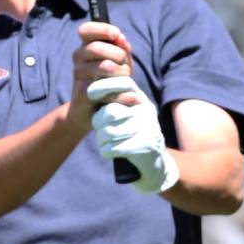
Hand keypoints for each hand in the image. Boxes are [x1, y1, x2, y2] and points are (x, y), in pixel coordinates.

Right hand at [66, 22, 133, 131]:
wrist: (90, 111)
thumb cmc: (108, 82)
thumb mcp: (119, 63)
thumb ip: (121, 49)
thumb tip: (121, 38)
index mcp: (85, 47)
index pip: (85, 30)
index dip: (102, 29)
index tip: (117, 34)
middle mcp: (78, 58)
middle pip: (96, 48)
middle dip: (118, 55)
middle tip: (125, 67)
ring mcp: (79, 76)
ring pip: (104, 67)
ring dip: (122, 74)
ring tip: (126, 82)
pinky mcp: (83, 94)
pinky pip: (107, 90)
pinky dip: (124, 95)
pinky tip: (134, 98)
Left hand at [87, 76, 179, 193]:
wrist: (154, 160)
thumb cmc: (131, 132)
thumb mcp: (126, 111)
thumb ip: (112, 100)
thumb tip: (89, 90)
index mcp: (141, 98)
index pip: (124, 83)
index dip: (104, 85)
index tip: (90, 93)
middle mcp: (146, 110)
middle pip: (110, 112)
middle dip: (98, 122)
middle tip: (100, 128)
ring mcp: (147, 128)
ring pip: (108, 132)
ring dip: (101, 139)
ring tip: (105, 141)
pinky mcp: (145, 146)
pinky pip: (111, 148)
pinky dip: (105, 151)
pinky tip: (110, 152)